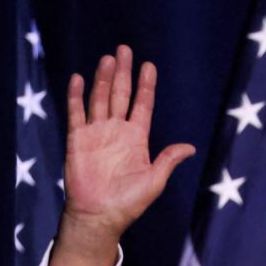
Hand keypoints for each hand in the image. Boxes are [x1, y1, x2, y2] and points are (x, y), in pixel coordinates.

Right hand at [51, 45, 194, 265]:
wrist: (100, 215)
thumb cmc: (129, 202)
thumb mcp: (154, 180)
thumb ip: (168, 160)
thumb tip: (189, 147)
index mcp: (137, 138)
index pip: (142, 105)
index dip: (146, 86)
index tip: (149, 66)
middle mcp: (117, 131)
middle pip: (120, 95)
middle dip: (124, 73)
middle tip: (125, 49)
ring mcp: (97, 133)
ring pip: (100, 98)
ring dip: (103, 79)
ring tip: (108, 58)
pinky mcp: (78, 140)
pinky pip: (76, 113)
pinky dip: (76, 96)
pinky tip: (78, 78)